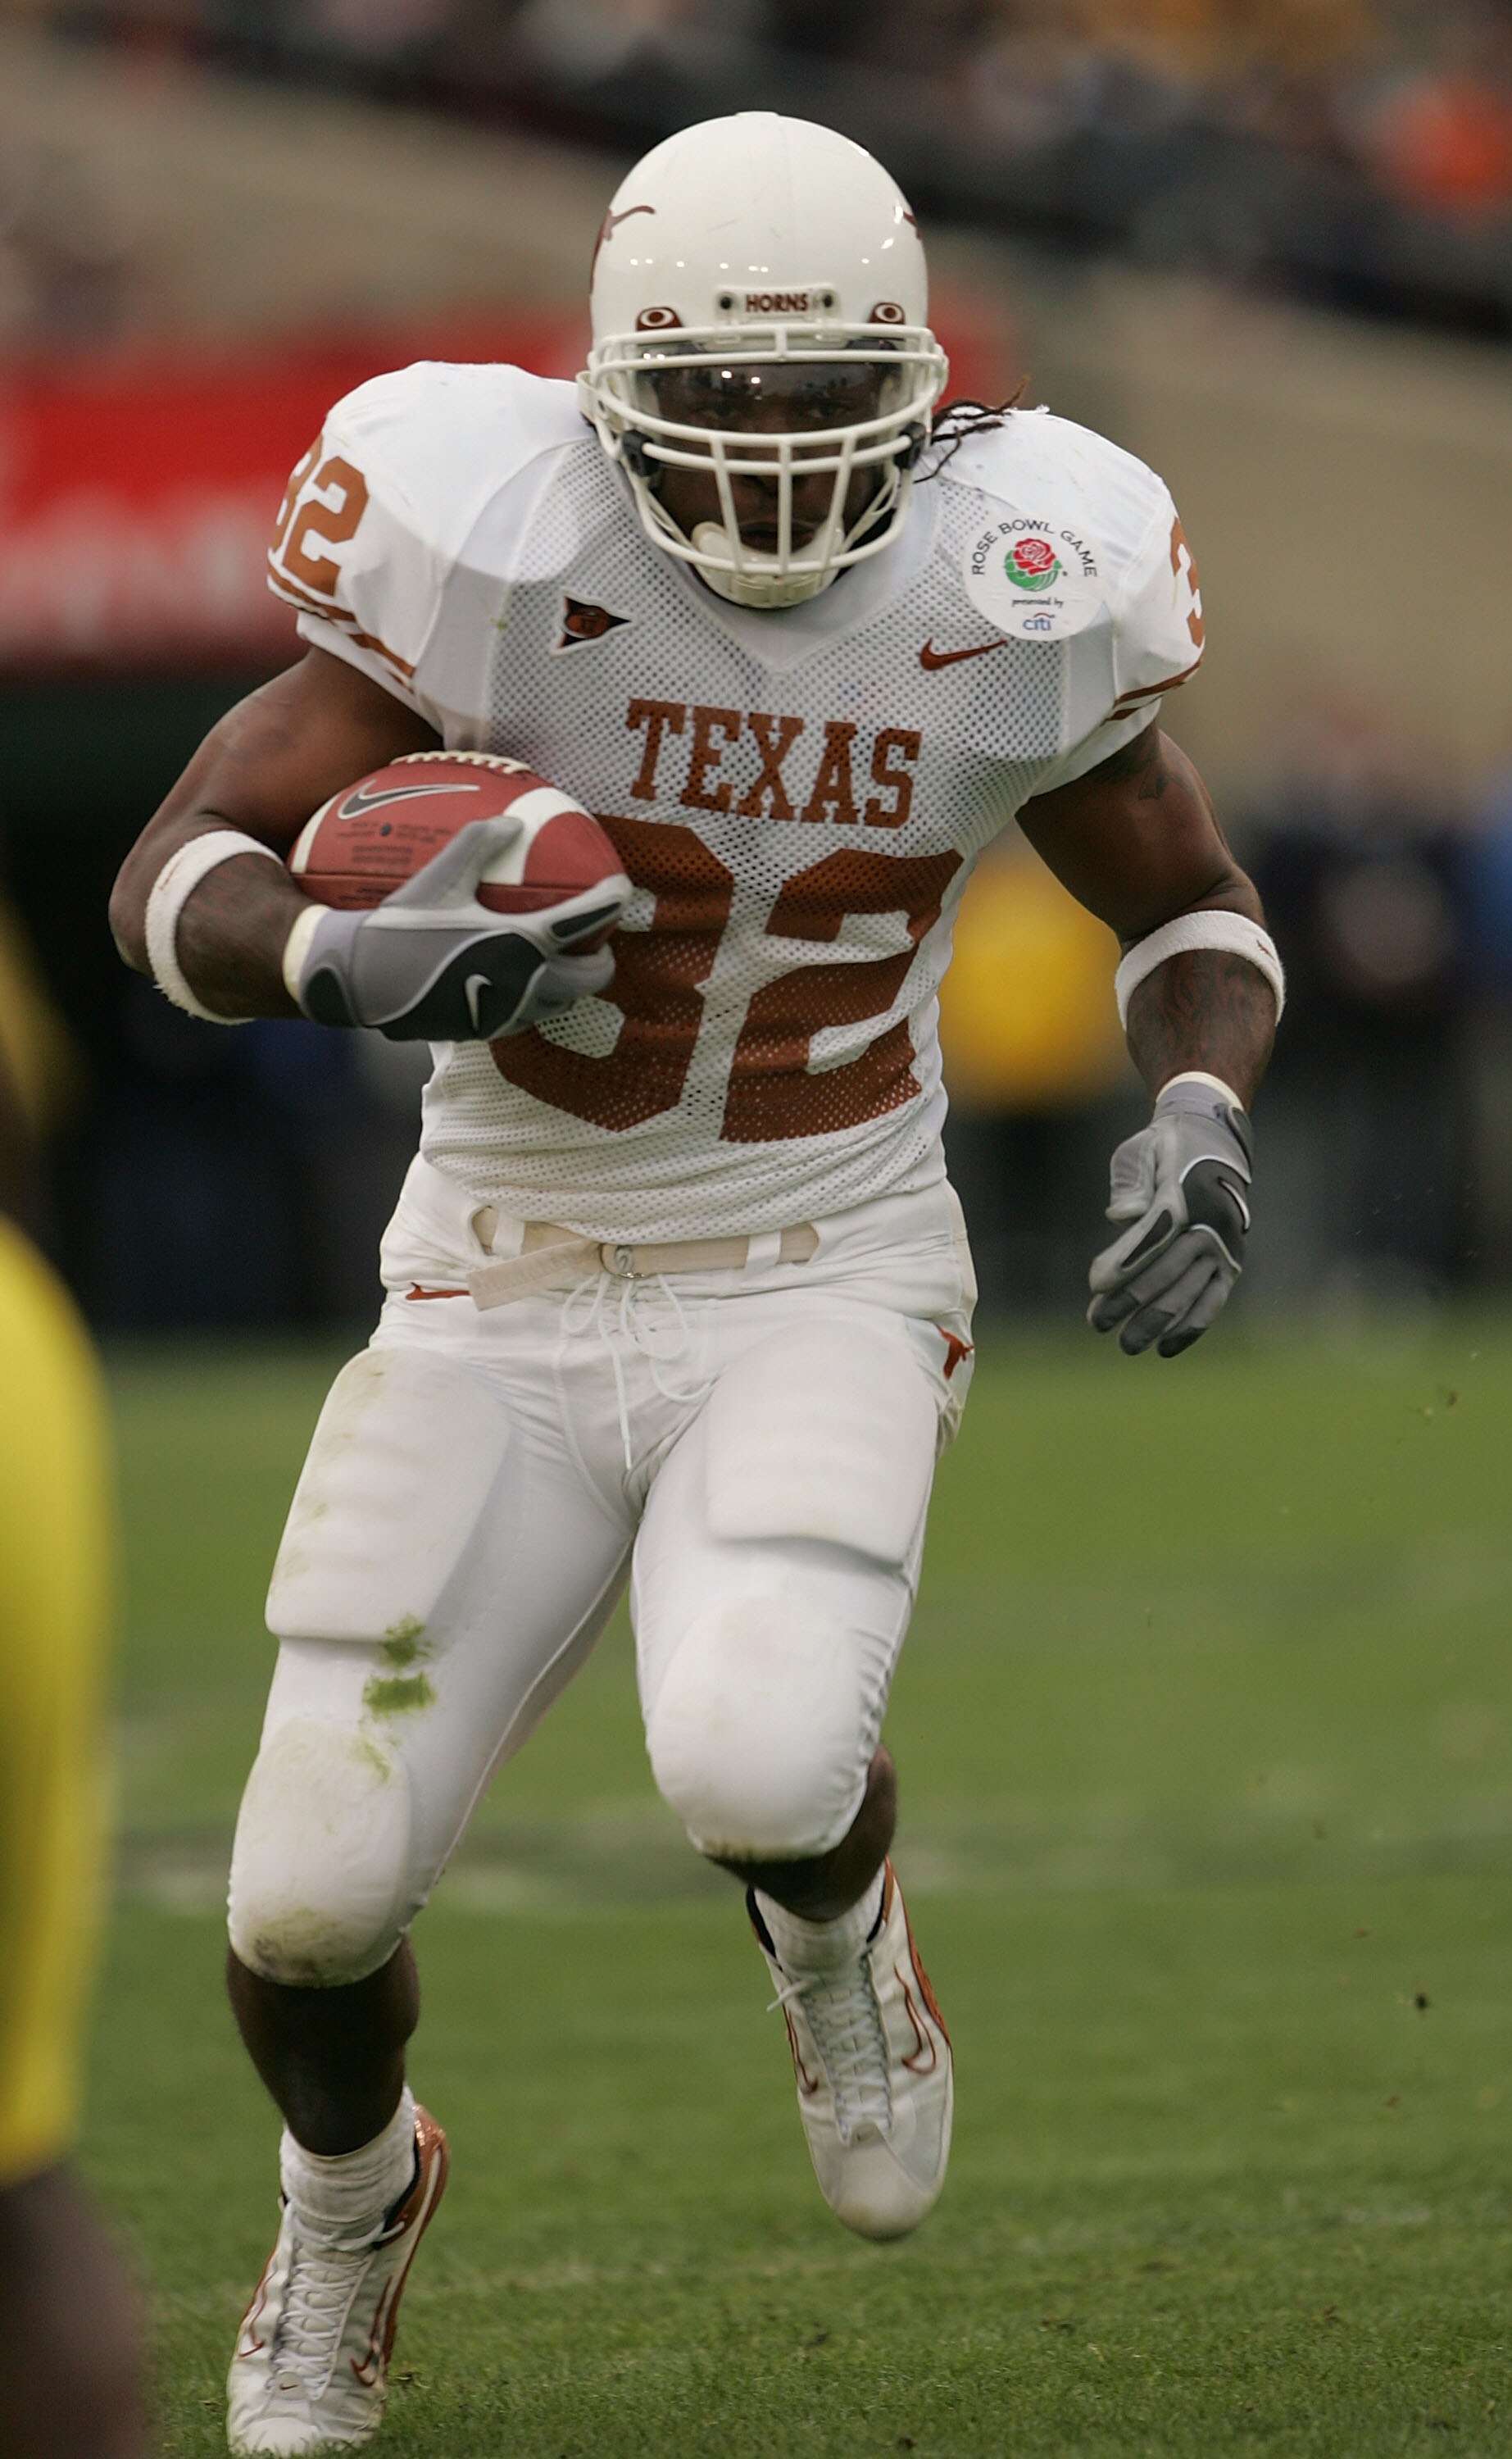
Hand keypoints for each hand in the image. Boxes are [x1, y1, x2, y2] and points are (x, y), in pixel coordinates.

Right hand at [293, 818, 616, 1040]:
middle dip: (602, 959)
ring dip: (570, 983)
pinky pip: (527, 1016)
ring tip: (561, 960)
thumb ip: (477, 845)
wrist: (364, 982)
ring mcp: (508, 1012)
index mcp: (521, 942)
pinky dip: (536, 998)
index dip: (610, 903)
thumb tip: (511, 821)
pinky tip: (517, 979)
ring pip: (561, 1003)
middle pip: (590, 979)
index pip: (583, 922)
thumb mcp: (438, 877)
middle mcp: (524, 982)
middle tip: (595, 940)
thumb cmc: (401, 925)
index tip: (622, 889)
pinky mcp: (487, 1029)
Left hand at [1087, 1077, 1251, 1357]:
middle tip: (1097, 1322)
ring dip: (1155, 1322)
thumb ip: (1131, 1182)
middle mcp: (1212, 1223)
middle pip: (1167, 1270)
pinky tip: (1165, 1349)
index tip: (1095, 1283)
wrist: (1214, 1141)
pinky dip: (1191, 1327)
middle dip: (1129, 1300)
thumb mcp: (1141, 1150)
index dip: (1126, 1260)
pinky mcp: (1231, 1264)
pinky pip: (1212, 1302)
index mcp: (1188, 1192)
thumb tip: (1122, 1216)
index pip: (1155, 1233)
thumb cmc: (1164, 1147)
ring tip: (1125, 1345)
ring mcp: (1224, 1247)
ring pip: (1187, 1292)